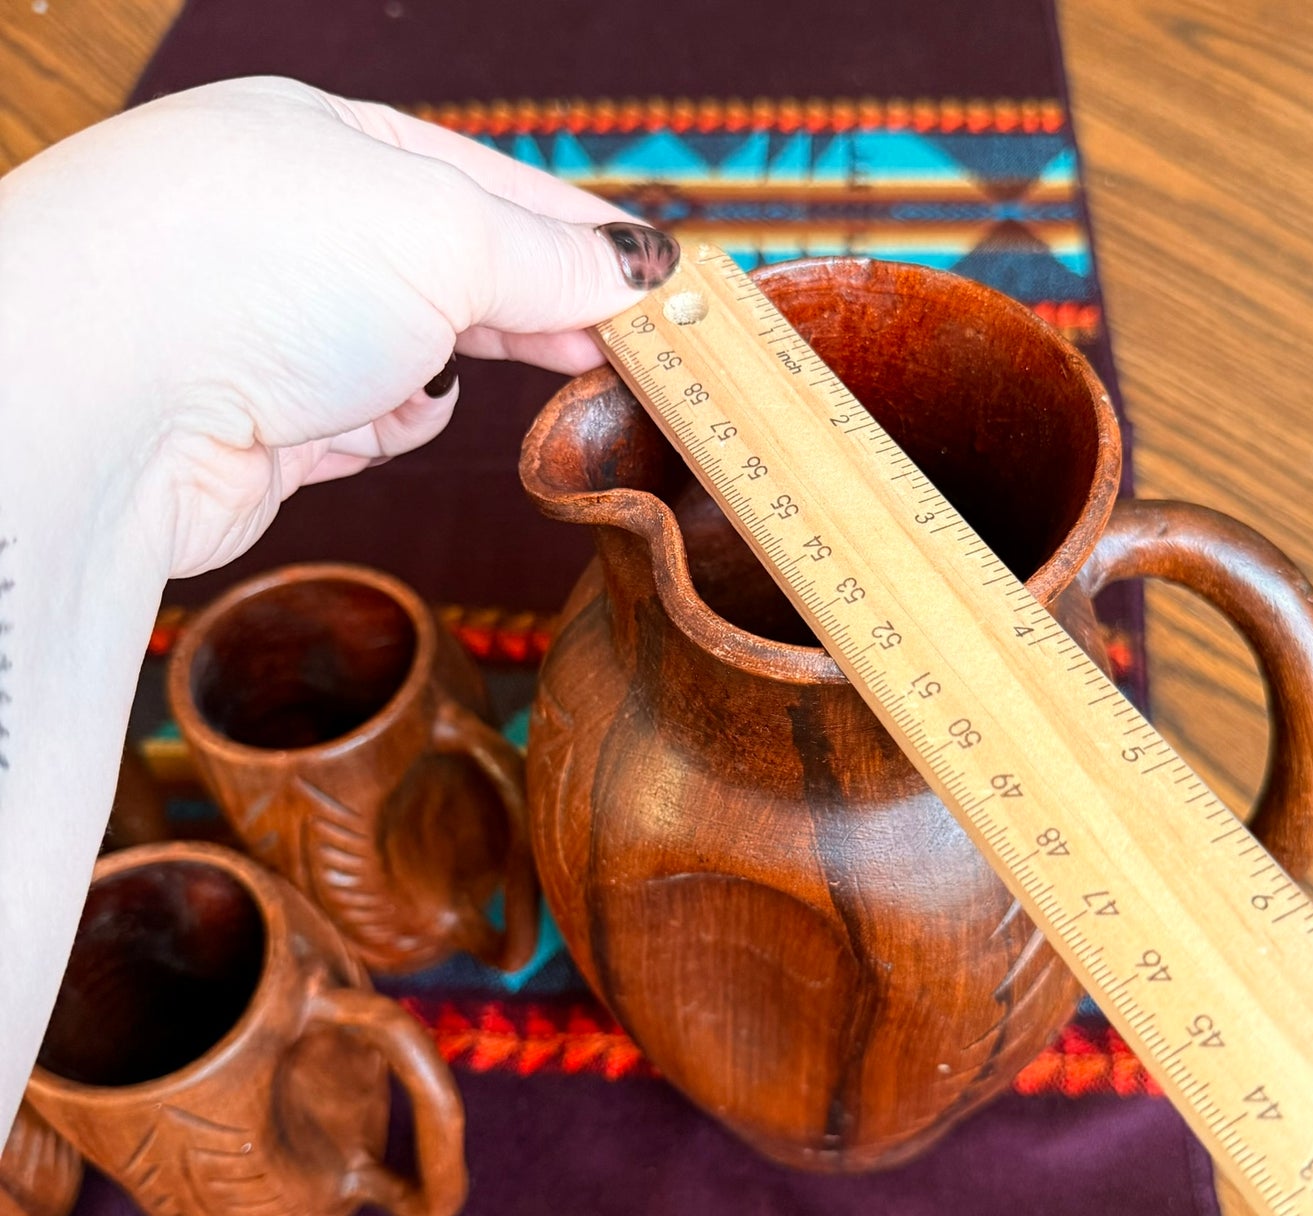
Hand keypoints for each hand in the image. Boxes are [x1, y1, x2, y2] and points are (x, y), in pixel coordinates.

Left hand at [0, 75, 677, 576]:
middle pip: (457, 272)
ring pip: (413, 354)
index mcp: (331, 143)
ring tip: (513, 381)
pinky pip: (362, 425)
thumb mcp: (442, 235)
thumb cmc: (251, 270)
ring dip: (456, 371)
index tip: (659, 282)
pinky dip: (388, 425)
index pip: (491, 187)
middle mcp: (296, 230)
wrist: (103, 399)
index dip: (583, 237)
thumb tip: (637, 267)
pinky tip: (391, 420)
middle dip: (538, 310)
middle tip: (624, 350)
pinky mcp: (261, 425)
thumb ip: (548, 260)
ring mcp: (272, 327)